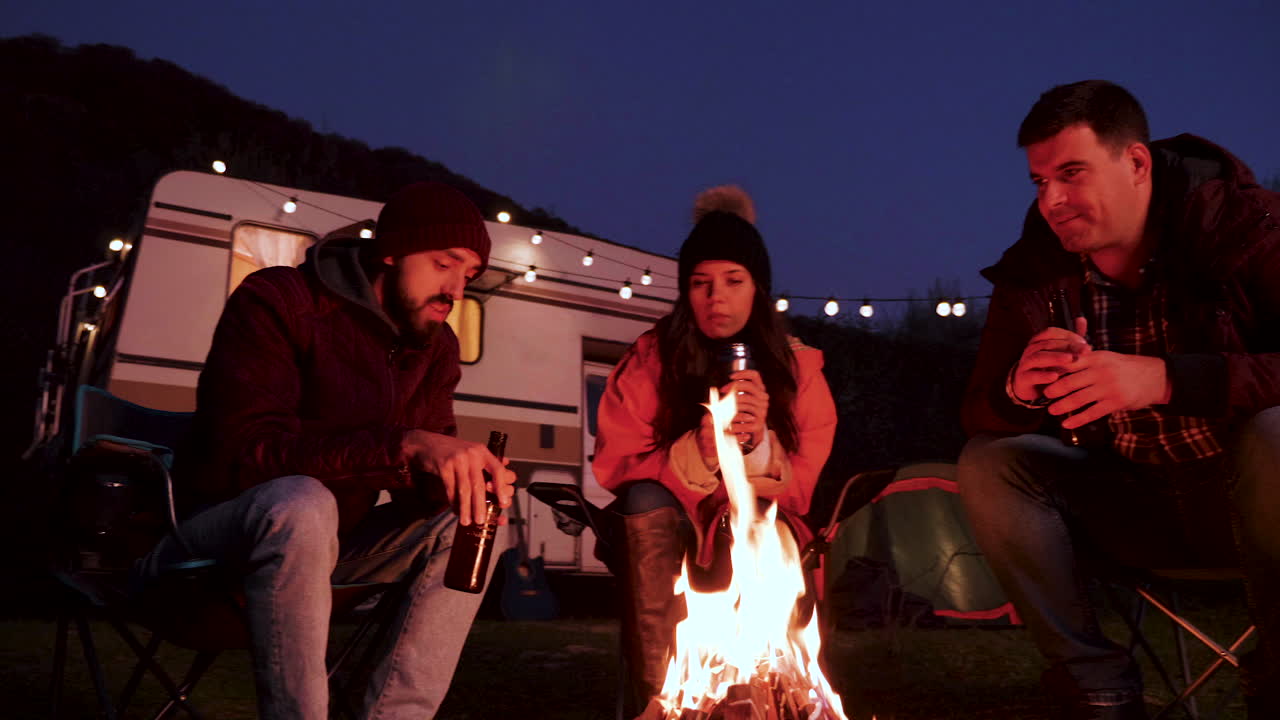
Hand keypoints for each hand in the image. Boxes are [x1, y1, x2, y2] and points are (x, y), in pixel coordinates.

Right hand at [402, 430, 515, 525]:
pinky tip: (455, 511)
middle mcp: (472, 454)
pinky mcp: (443, 465)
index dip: (502, 488)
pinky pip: (450, 488)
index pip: (498, 470)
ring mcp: (458, 459)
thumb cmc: (452, 451)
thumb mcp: (472, 452)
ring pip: (464, 489)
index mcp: (483, 452)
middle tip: (481, 520)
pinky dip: (453, 502)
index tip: (503, 503)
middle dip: (480, 505)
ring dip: (466, 508)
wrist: (427, 443)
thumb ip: (487, 464)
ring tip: (467, 521)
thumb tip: (507, 475)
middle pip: (479, 484)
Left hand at [720, 369, 768, 450]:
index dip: (743, 373)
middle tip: (722, 390)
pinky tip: (727, 422)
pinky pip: (741, 418)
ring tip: (721, 408)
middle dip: (732, 386)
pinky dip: (732, 420)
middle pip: (748, 386)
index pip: (755, 376)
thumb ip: (737, 391)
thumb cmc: (744, 413)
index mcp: (761, 391)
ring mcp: (762, 412)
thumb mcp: (743, 399)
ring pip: (742, 401)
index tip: (731, 376)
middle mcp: (764, 399)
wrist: (753, 433)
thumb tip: (723, 389)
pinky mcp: (758, 424)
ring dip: (729, 404)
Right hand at [1011, 317, 1090, 403]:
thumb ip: (1070, 338)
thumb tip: (1082, 318)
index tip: (1085, 344)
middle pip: (1047, 344)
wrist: (1030, 388)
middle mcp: (1030, 351)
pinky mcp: (1022, 379)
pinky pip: (1031, 376)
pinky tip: (1055, 377)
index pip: (1051, 332)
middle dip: (1067, 346)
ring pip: (1038, 357)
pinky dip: (1043, 376)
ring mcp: (1025, 364)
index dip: (1068, 336)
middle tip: (1085, 351)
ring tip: (1070, 359)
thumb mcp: (1060, 352)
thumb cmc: (1047, 368)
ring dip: (1055, 357)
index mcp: (1038, 342)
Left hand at [1044, 351, 1171, 426]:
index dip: (1052, 372)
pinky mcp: (1115, 402)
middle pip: (1068, 382)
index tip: (1041, 378)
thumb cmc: (1124, 367)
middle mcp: (1100, 371)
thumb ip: (1084, 360)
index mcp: (1095, 358)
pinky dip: (1077, 419)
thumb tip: (1058, 365)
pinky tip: (1067, 424)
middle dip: (1053, 391)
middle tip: (1043, 396)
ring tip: (1051, 411)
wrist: (1154, 376)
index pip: (1067, 364)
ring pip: (1078, 399)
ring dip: (1061, 406)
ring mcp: (1108, 388)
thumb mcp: (1104, 357)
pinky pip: (1092, 413)